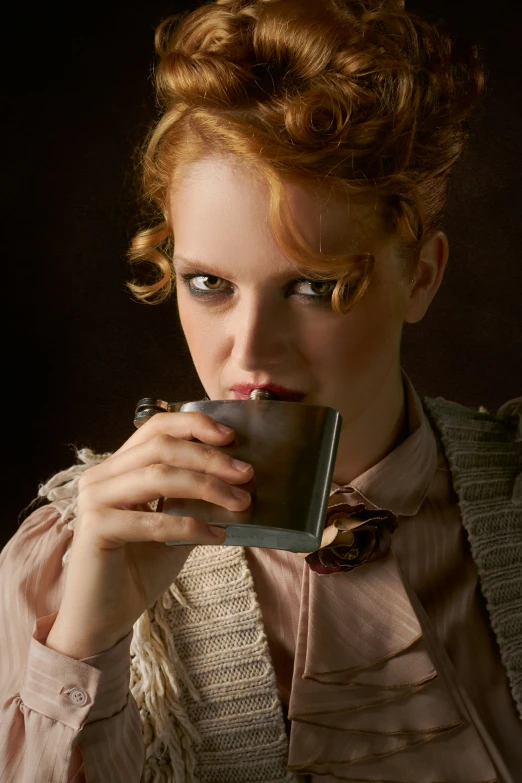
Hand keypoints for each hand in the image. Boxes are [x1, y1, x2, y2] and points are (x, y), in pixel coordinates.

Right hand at [45, 411, 252, 656]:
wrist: (104, 618)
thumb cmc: (140, 569)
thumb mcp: (174, 524)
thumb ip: (193, 498)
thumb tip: (238, 479)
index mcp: (117, 467)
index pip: (155, 427)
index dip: (193, 425)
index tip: (231, 437)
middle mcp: (101, 476)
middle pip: (162, 448)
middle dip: (210, 458)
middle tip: (246, 475)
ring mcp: (94, 500)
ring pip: (159, 476)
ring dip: (207, 486)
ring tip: (240, 502)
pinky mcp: (95, 528)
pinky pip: (154, 520)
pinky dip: (191, 525)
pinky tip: (216, 536)